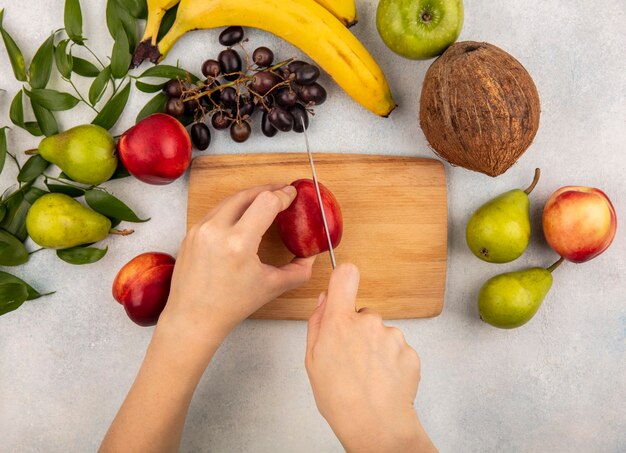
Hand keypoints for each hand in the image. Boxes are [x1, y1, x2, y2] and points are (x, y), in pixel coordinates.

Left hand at [161, 184, 314, 349]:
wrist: (193, 317)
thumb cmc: (230, 306)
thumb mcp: (272, 287)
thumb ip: (299, 270)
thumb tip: (311, 255)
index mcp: (238, 243)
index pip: (266, 202)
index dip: (282, 195)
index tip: (291, 194)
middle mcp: (216, 231)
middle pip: (247, 194)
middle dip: (267, 189)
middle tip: (281, 191)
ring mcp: (200, 230)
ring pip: (229, 200)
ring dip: (249, 196)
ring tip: (264, 199)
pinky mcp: (191, 233)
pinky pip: (216, 211)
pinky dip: (232, 208)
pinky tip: (243, 214)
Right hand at [306, 264, 436, 451]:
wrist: (376, 426)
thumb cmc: (340, 398)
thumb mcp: (312, 360)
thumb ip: (318, 323)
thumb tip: (326, 300)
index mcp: (340, 321)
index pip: (346, 276)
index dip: (344, 278)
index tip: (344, 285)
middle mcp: (368, 322)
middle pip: (363, 314)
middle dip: (358, 331)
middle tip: (352, 360)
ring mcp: (392, 336)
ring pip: (381, 333)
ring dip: (376, 348)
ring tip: (368, 375)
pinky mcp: (410, 351)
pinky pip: (397, 348)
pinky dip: (391, 362)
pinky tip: (383, 380)